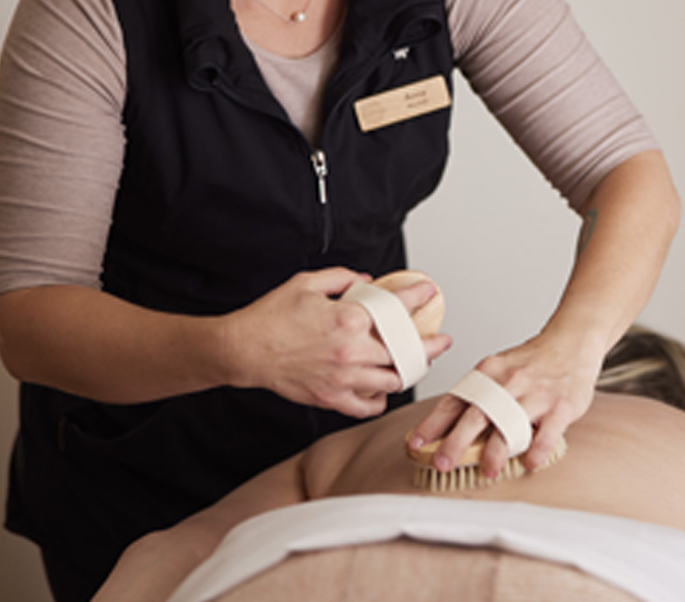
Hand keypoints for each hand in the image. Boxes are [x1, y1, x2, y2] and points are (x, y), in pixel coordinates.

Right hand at [221, 268, 450, 417]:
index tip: (429, 292)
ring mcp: (343, 377)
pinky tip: (384, 391)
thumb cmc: (271, 316)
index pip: (397, 308)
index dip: (418, 297)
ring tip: (417, 365)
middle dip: (429, 345)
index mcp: (349, 318)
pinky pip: (366, 406)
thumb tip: (367, 281)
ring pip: (392, 381)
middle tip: (441, 340)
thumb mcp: (308, 283)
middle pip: (405, 351)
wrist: (243, 349)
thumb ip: (342, 278)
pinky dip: (380, 400)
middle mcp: (352, 350)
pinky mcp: (330, 398)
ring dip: (409, 372)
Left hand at [407, 330, 601, 478]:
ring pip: (509, 428)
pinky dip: (535, 454)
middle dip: (455, 443)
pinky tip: (528, 464)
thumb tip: (449, 425)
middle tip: (442, 463)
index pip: (455, 399)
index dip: (434, 423)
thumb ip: (480, 393)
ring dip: (494, 454)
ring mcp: (536, 394)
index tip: (417, 442)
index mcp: (490, 371)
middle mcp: (510, 382)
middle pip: (477, 415)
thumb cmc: (533, 361)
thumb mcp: (500, 368)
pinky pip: (546, 436)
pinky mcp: (561, 406)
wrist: (572, 341)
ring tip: (486, 471)